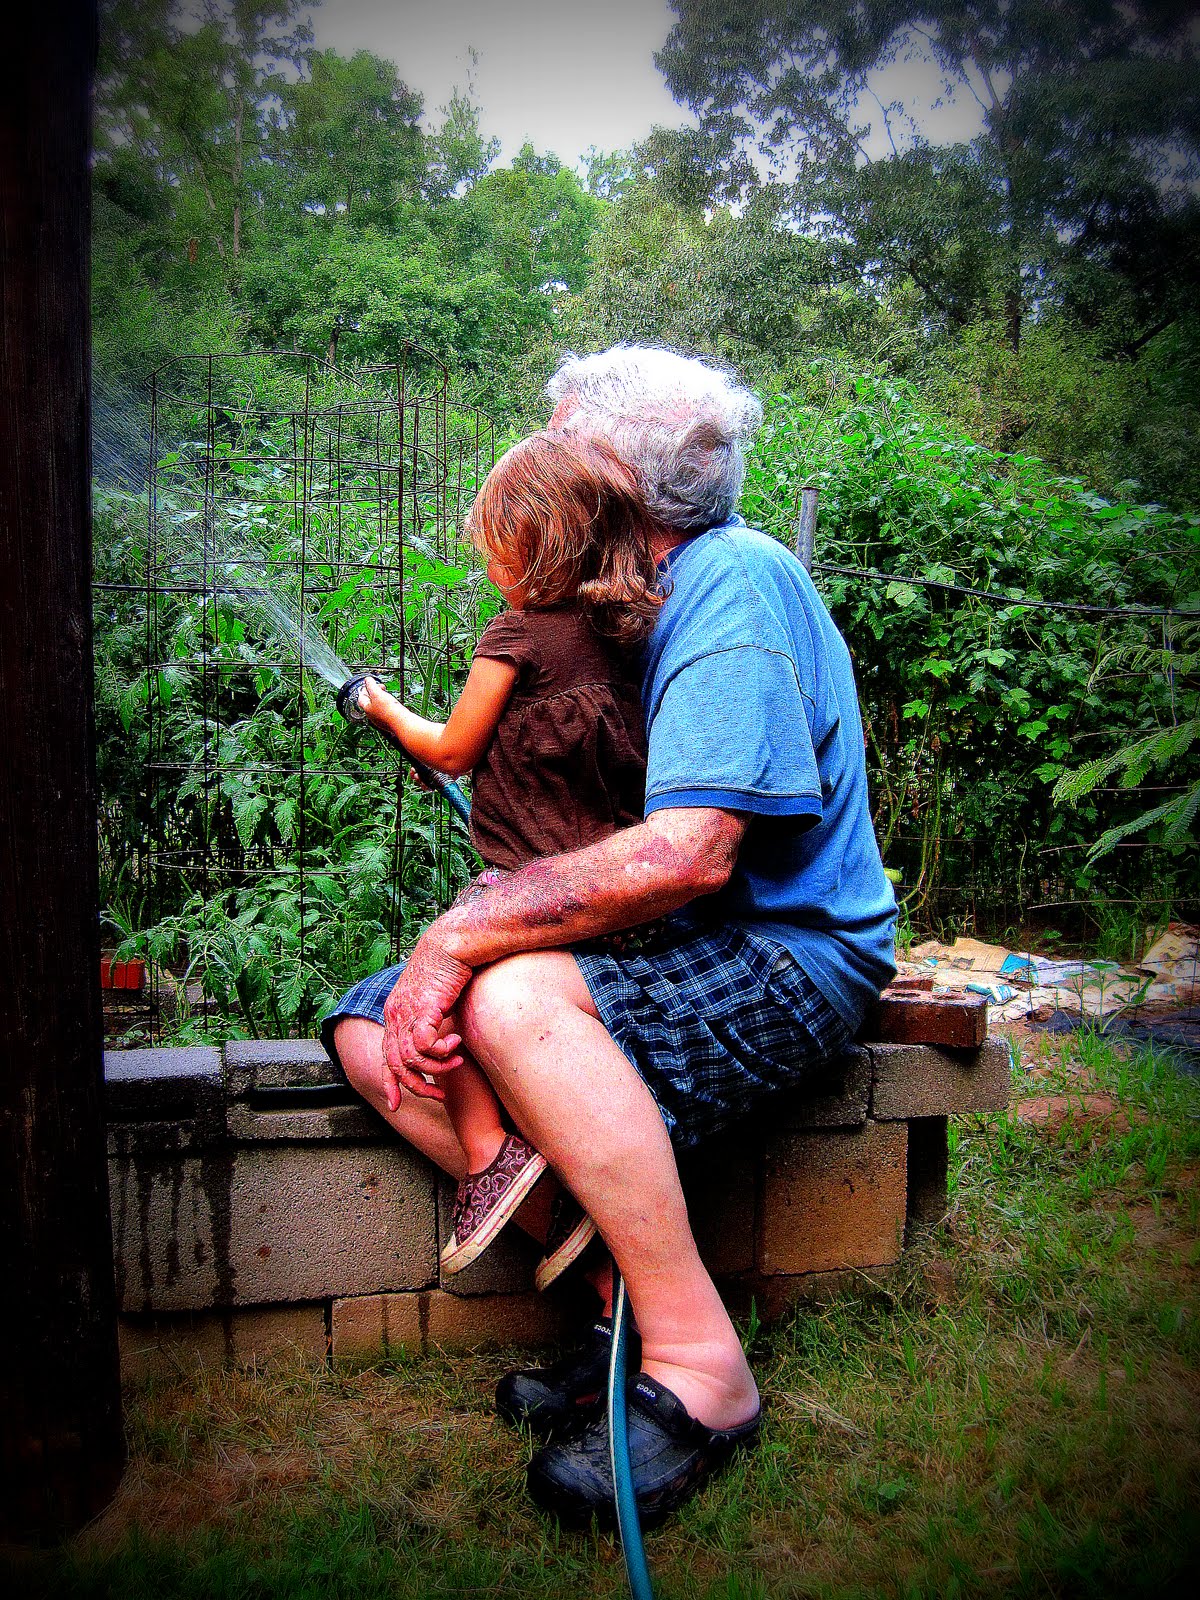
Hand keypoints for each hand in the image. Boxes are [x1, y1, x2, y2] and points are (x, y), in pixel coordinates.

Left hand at [356, 675, 402, 729]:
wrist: (403, 723)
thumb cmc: (389, 710)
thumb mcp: (378, 693)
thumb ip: (371, 685)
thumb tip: (367, 679)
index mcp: (367, 709)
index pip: (361, 697)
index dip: (365, 689)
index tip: (371, 683)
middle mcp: (372, 716)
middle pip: (370, 702)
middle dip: (375, 693)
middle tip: (382, 688)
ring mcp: (381, 720)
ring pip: (378, 707)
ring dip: (382, 699)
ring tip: (388, 695)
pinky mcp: (390, 722)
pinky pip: (386, 712)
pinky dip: (388, 706)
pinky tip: (393, 704)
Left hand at [380, 929, 472, 1109]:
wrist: (452, 944)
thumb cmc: (448, 968)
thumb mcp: (434, 999)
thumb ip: (431, 1018)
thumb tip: (439, 1036)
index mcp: (394, 1013)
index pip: (385, 1055)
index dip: (389, 1082)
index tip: (395, 1104)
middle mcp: (394, 1015)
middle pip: (395, 1064)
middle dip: (416, 1086)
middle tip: (438, 1095)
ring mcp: (405, 1013)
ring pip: (410, 1059)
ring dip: (436, 1068)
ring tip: (456, 1061)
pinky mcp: (422, 1010)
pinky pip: (424, 1046)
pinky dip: (440, 1052)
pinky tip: (456, 1045)